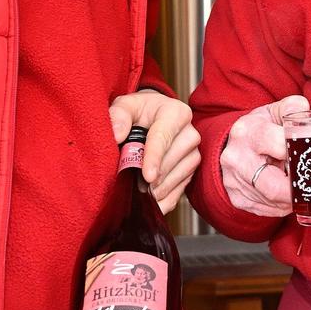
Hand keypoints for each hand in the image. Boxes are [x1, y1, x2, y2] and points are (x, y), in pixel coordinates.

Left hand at [109, 91, 199, 214]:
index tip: (147, 176)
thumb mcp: (126, 105)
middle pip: (170, 161)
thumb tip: (117, 134)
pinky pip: (180, 190)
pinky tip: (152, 203)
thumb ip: (119, 115)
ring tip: (140, 190)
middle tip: (134, 185)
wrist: (154, 118)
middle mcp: (189, 133)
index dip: (154, 158)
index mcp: (175, 113)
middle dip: (152, 176)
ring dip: (158, 189)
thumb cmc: (140, 112)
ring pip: (177, 177)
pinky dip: (165, 200)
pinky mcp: (191, 171)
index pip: (163, 138)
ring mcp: (193, 153)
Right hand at [220, 95, 309, 217]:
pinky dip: (281, 205)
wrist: (232, 145)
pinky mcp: (237, 198)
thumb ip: (292, 108)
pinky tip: (285, 193)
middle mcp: (236, 157)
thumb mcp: (273, 112)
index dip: (299, 154)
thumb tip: (307, 113)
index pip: (279, 145)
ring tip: (298, 186)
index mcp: (247, 131)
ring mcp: (233, 181)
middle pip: (272, 185)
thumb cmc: (259, 129)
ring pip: (272, 200)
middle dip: (296, 189)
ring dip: (291, 198)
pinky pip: (266, 210)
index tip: (310, 156)